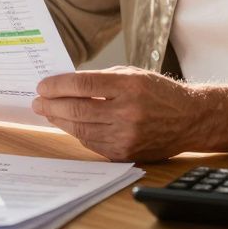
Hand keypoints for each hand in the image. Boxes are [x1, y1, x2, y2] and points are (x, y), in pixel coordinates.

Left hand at [33, 66, 198, 161]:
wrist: (189, 119)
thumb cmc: (158, 93)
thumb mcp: (133, 75)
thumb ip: (101, 79)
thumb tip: (66, 85)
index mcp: (129, 86)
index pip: (83, 84)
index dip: (58, 85)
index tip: (42, 85)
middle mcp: (128, 112)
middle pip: (77, 108)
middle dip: (51, 104)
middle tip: (38, 101)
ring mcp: (126, 136)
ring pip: (81, 129)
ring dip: (59, 120)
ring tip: (48, 112)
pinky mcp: (125, 153)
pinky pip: (92, 143)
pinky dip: (77, 133)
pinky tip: (68, 124)